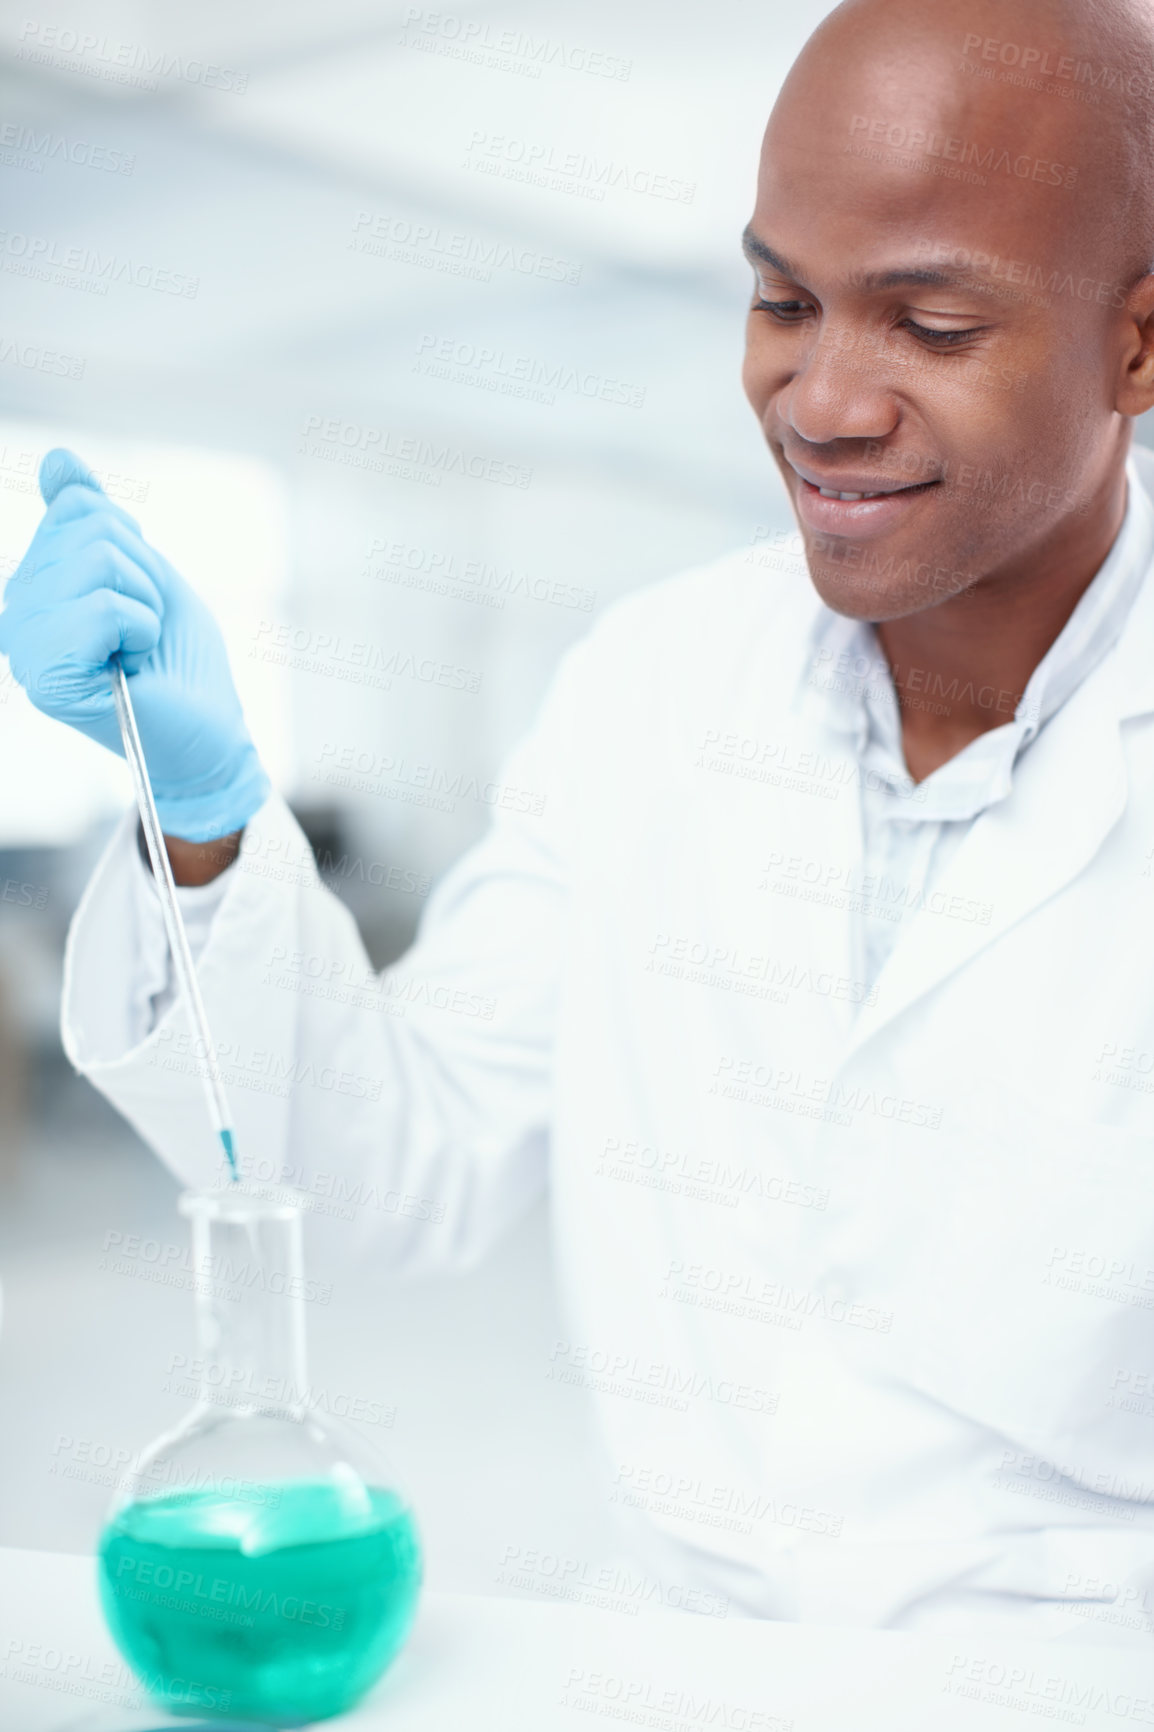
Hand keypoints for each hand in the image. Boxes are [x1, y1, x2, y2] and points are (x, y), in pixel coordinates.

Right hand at [0, 449, 268, 840]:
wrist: (209, 734)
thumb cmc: (178, 659)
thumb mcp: (143, 570)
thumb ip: (94, 518)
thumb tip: (57, 460)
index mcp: (32, 585)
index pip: (78, 508)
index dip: (132, 546)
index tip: (136, 599)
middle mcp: (15, 615)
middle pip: (90, 530)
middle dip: (142, 576)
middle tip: (143, 632)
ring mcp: (25, 648)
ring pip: (98, 561)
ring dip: (145, 604)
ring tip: (139, 649)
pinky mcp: (48, 679)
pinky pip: (103, 607)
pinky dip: (140, 629)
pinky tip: (134, 665)